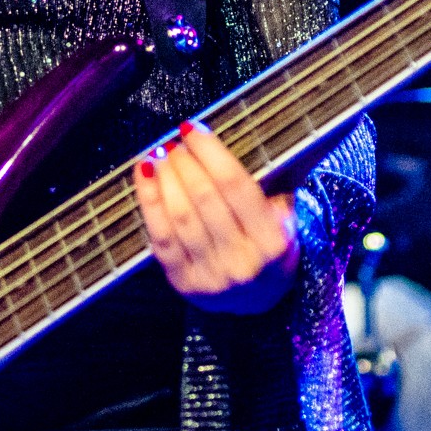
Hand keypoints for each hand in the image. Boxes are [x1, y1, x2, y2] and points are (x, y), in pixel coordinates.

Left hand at [135, 120, 298, 314]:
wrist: (257, 302)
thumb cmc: (269, 247)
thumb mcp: (285, 220)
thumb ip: (269, 187)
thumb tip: (228, 144)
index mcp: (273, 242)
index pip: (236, 186)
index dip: (210, 152)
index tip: (193, 129)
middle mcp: (242, 261)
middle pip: (205, 198)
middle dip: (185, 162)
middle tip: (175, 141)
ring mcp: (211, 276)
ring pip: (180, 216)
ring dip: (165, 177)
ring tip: (159, 153)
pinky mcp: (184, 283)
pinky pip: (160, 237)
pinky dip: (149, 201)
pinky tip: (145, 175)